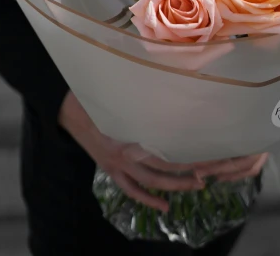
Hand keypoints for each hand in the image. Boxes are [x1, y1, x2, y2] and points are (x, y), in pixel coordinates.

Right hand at [58, 92, 268, 210]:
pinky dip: (148, 199)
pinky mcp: (110, 170)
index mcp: (132, 129)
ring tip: (197, 185)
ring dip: (175, 187)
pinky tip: (164, 206)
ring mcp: (118, 164)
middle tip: (212, 172)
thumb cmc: (98, 92)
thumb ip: (149, 88)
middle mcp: (127, 152)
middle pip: (165, 168)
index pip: (168, 147)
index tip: (210, 152)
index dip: (189, 154)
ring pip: (151, 182)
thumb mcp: (124, 88)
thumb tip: (178, 73)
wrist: (67, 107)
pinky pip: (131, 189)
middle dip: (189, 172)